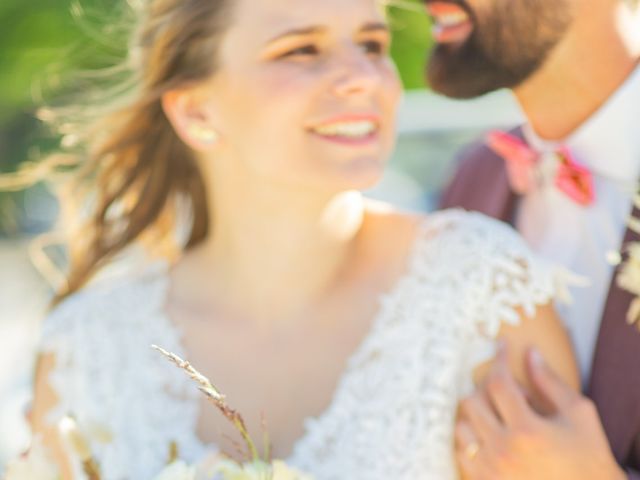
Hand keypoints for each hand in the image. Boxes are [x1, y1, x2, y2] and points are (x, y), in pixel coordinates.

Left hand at [454, 345, 625, 479]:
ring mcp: (490, 470)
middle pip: (472, 401)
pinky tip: (493, 436)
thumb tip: (529, 353)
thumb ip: (550, 382)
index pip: (498, 382)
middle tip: (510, 392)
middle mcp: (502, 451)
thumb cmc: (588, 458)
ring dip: (477, 414)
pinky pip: (462, 452)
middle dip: (488, 388)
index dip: (499, 359)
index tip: (501, 346)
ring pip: (462, 426)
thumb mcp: (578, 415)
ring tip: (502, 417)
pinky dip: (472, 439)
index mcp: (527, 430)